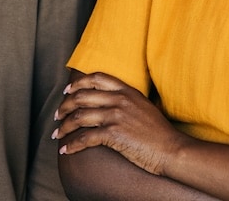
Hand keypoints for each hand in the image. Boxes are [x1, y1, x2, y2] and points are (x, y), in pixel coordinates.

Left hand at [53, 72, 186, 176]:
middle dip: (64, 107)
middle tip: (57, 116)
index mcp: (127, 91)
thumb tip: (107, 103)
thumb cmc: (159, 133)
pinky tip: (66, 150)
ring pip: (79, 117)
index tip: (67, 91)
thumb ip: (126, 101)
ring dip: (63, 127)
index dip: (78, 83)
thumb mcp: (144, 107)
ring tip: (57, 134)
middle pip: (81, 96)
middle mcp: (120, 100)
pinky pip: (84, 138)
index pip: (97, 78)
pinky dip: (71, 145)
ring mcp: (116, 116)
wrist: (171, 149)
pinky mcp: (113, 134)